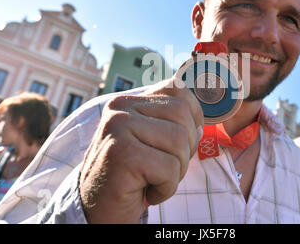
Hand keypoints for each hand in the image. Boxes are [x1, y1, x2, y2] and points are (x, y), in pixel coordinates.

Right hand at [79, 78, 203, 222]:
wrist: (98, 209)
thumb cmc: (132, 176)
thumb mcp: (152, 143)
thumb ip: (173, 125)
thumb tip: (201, 125)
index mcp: (129, 101)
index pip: (177, 90)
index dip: (192, 118)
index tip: (177, 145)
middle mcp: (120, 108)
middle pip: (183, 114)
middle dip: (185, 148)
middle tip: (164, 169)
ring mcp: (118, 128)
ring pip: (179, 141)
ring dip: (176, 171)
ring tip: (154, 179)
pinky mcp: (121, 154)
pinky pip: (169, 168)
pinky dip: (166, 188)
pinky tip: (146, 192)